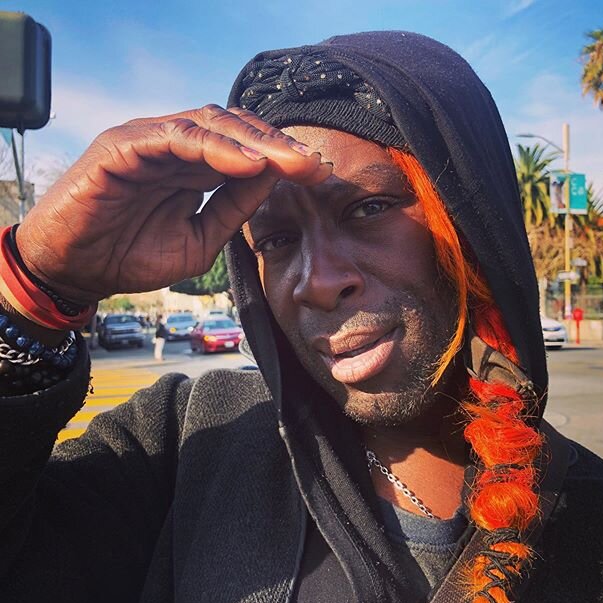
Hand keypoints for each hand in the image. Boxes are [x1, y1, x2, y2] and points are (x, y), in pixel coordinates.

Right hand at [15, 105, 330, 303]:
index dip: (282, 160)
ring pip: (209, 124)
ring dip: (253, 143)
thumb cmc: (133, 254)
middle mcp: (175, 148)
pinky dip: (211, 146)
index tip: (319, 175)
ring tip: (288, 162)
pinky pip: (174, 136)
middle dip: (278, 147)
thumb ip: (233, 209)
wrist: (77, 271)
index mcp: (194, 168)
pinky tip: (245, 164)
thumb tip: (272, 180)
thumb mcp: (200, 239)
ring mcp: (149, 141)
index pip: (245, 150)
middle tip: (314, 165)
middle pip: (236, 130)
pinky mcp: (123, 145)